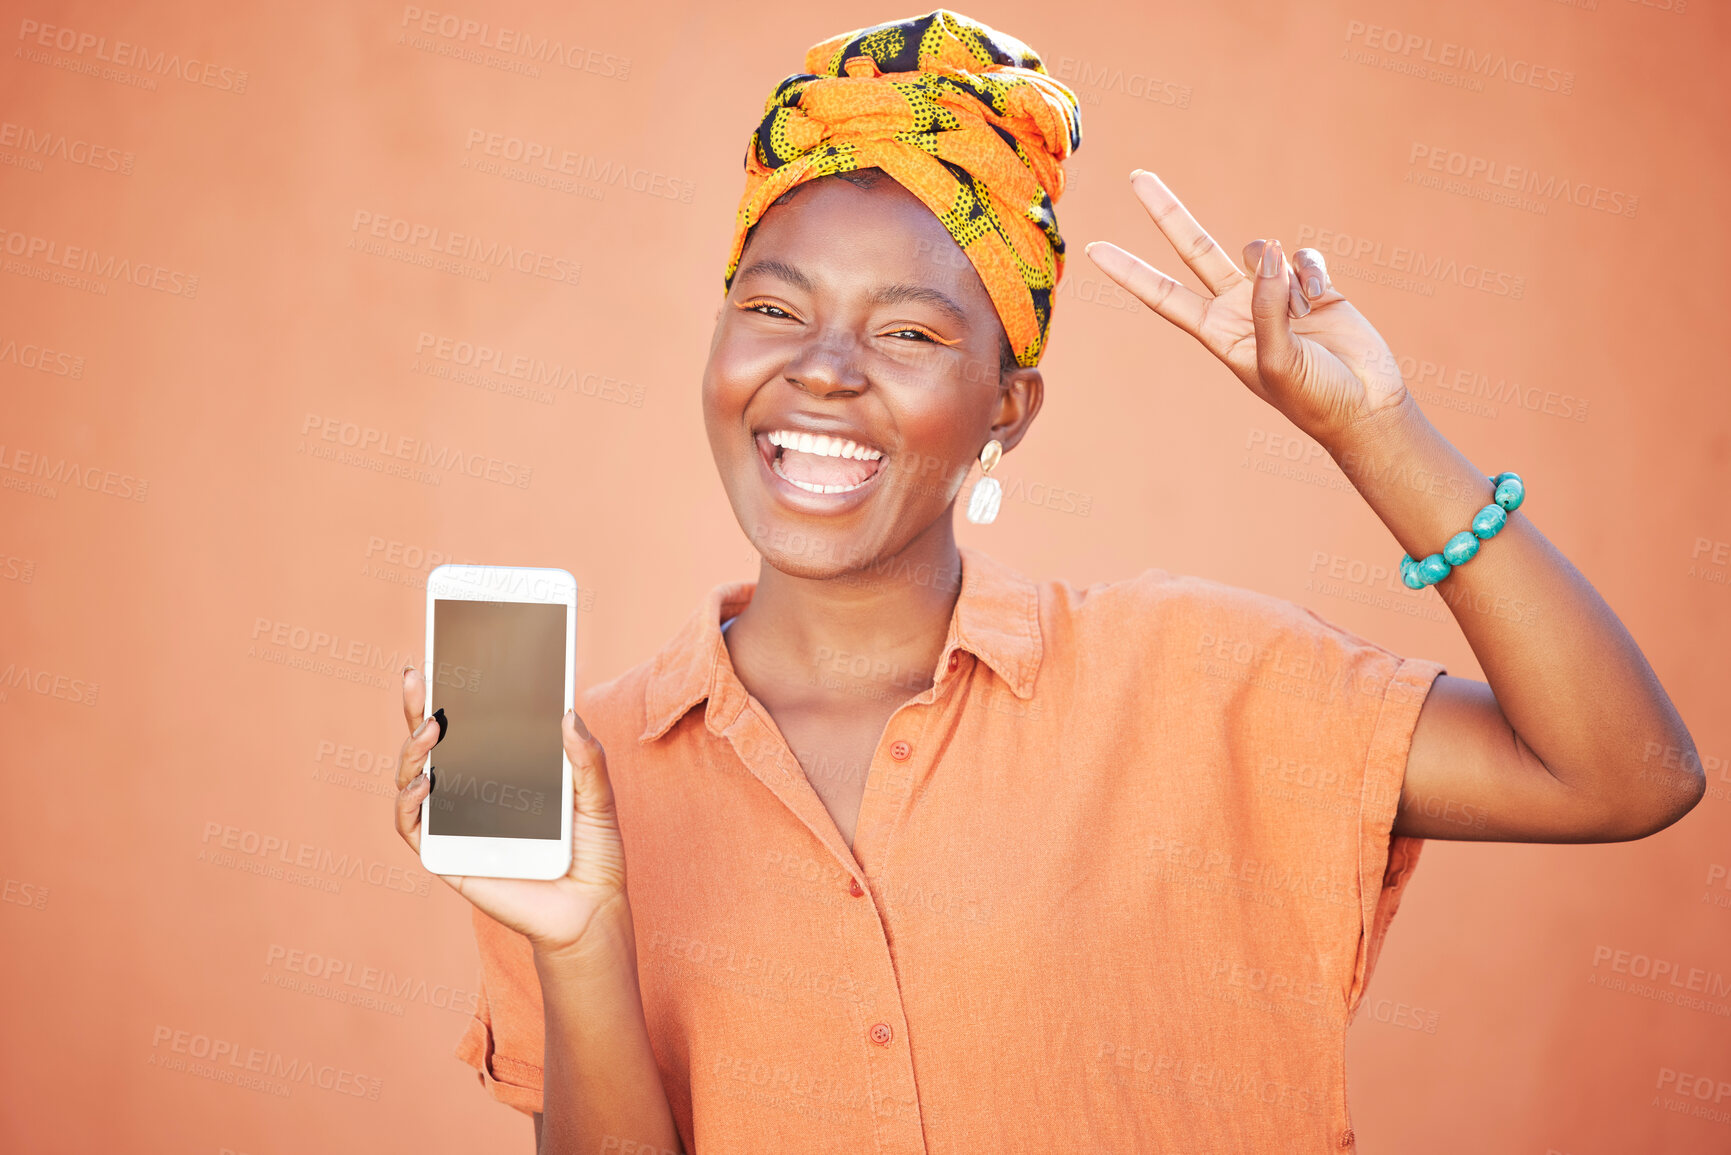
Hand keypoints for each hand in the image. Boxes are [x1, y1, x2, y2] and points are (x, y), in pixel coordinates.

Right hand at [394, 667, 628, 954]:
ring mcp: (455, 822)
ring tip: (431, 729)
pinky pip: (413, 827)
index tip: (441, 654)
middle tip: (419, 674)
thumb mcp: (598, 797)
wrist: (590, 910)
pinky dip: (409, 803)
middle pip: (431, 742)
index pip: (469, 724)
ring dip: (412, 749)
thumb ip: (586, 758)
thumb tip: (568, 711)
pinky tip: (424, 785)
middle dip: (418, 706)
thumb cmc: (594, 852)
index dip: (450, 691)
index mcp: (503, 768)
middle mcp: (471, 790)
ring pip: (411, 778)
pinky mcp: (446, 856)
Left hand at [1086, 169, 1408, 449]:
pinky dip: (1312, 273)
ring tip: (1301, 311)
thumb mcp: (1277, 360)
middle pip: (1194, 250)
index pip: (1162, 296)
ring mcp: (1272, 293)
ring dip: (1278, 270)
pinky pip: (1302, 257)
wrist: (1364, 405)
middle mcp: (1238, 307)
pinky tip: (1323, 301)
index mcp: (1217, 332)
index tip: (1094, 250)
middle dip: (1167, 213)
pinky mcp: (1310, 284)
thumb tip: (1265, 253)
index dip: (1129, 272)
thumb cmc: (1313, 397)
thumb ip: (1265, 307)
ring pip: (1259, 250)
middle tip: (1137, 176)